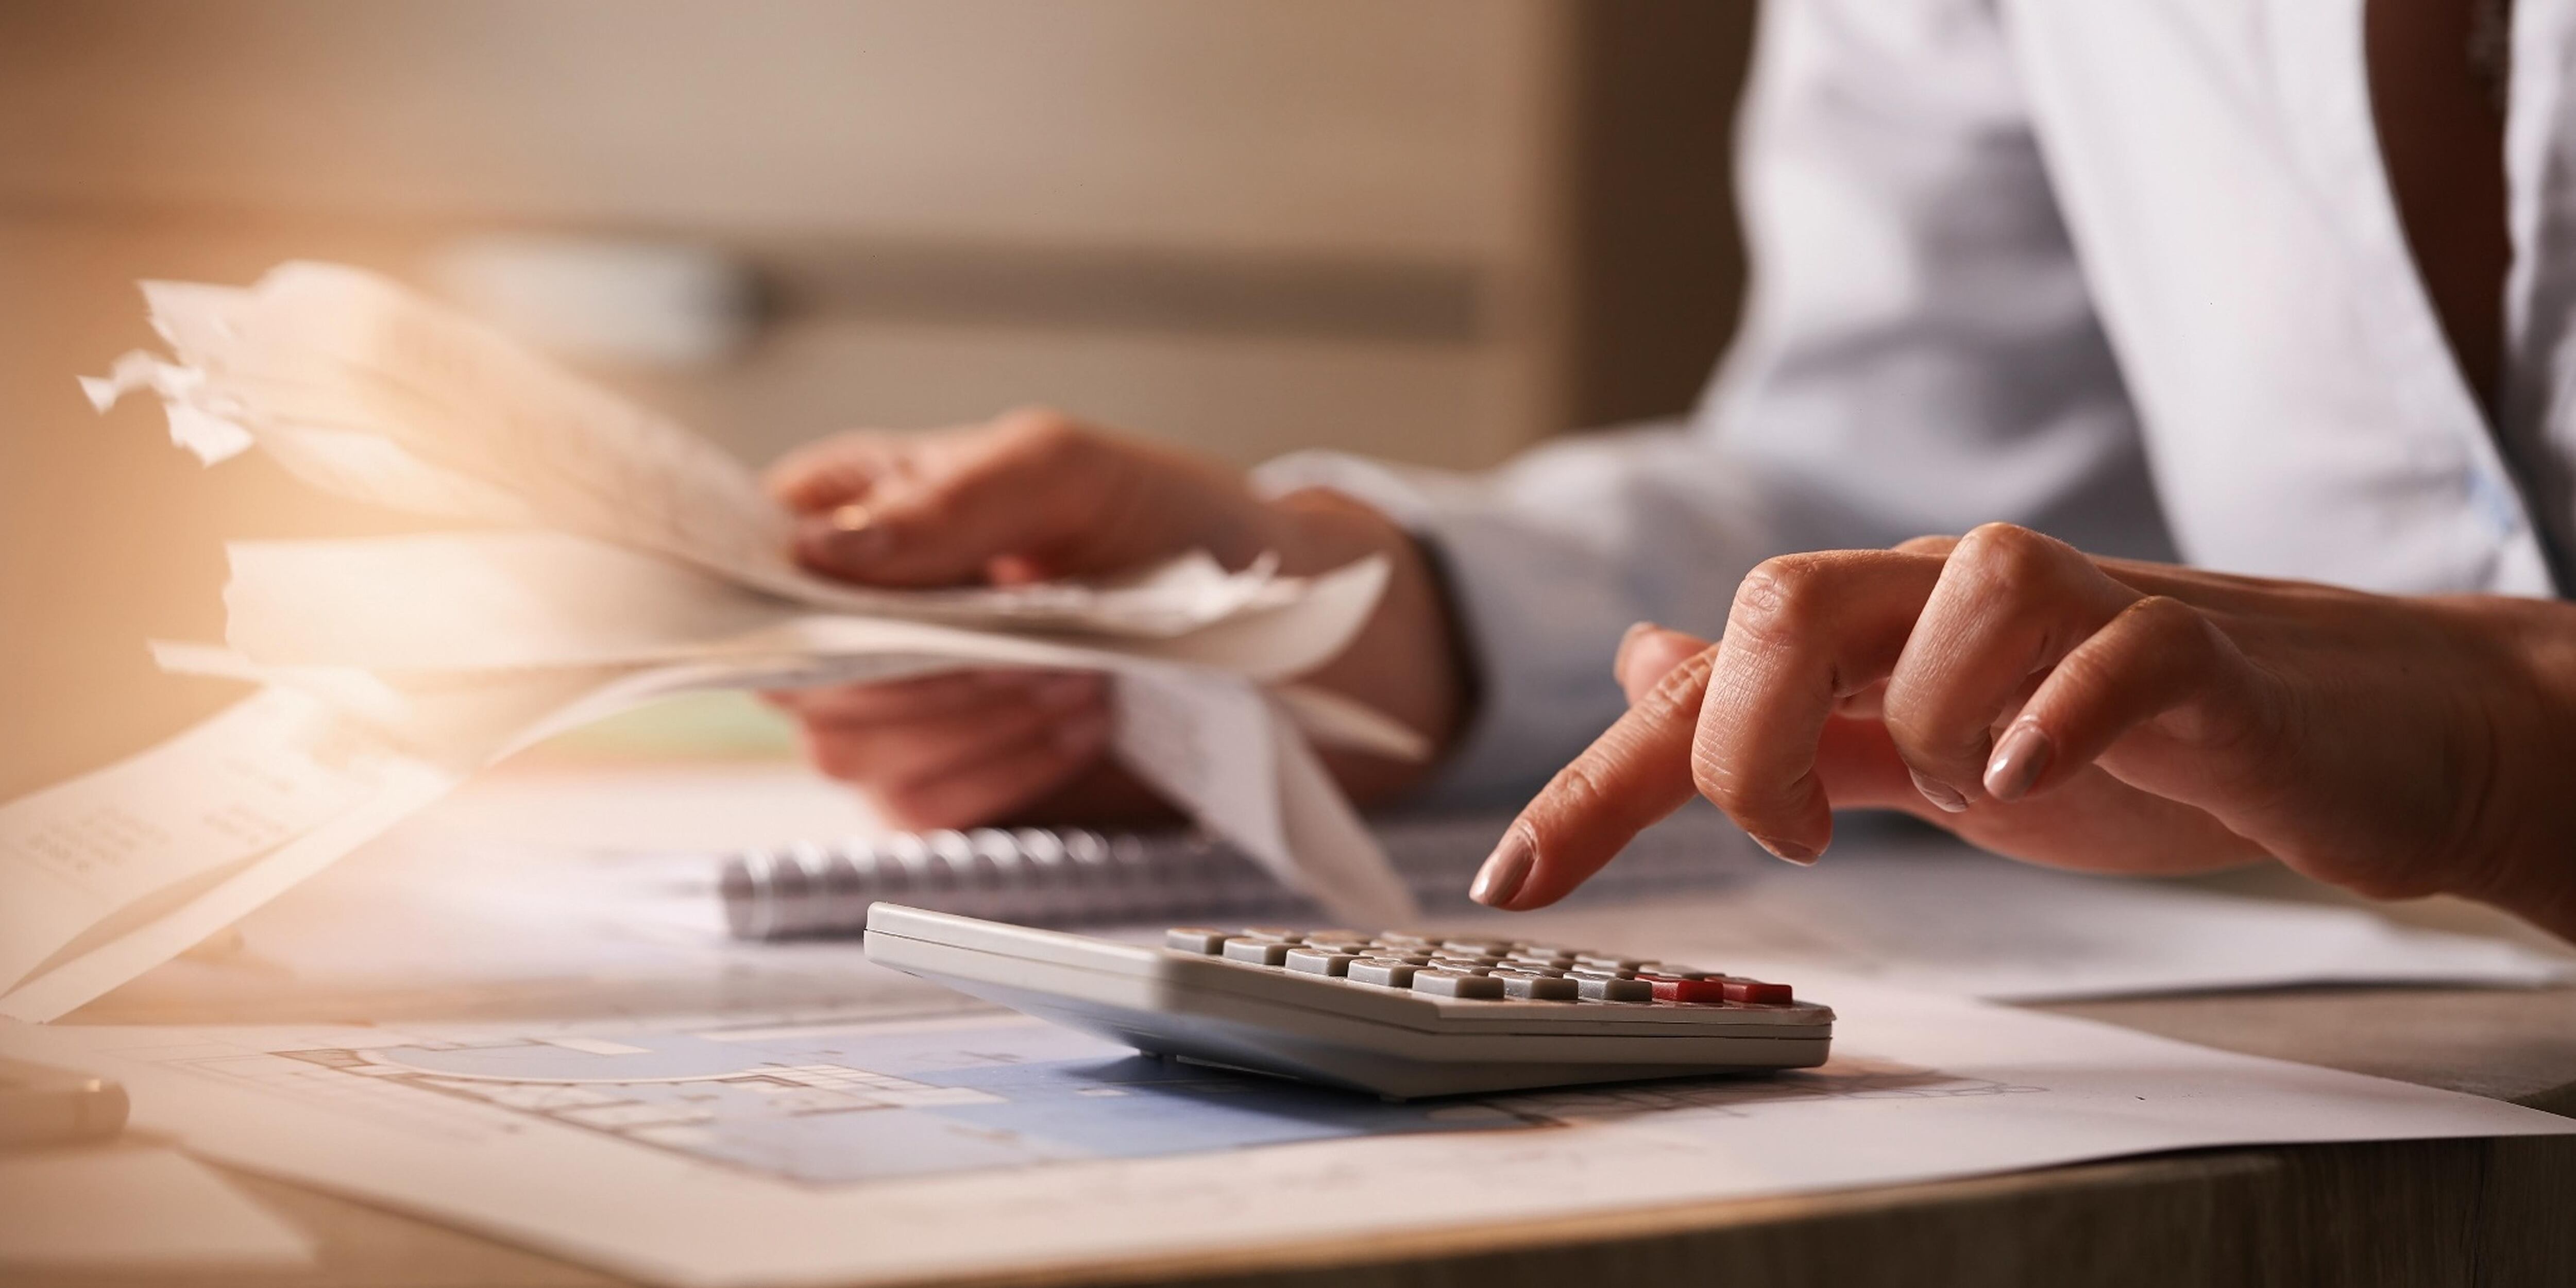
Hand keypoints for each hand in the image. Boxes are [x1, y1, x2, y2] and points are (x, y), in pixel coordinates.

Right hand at [763, 407, 1466, 828]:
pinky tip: (1075, 725)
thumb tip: (821, 554)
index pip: (751, 559)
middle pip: (796, 676)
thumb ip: (948, 499)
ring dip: (970, 722)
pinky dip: (999, 772)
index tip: (856, 608)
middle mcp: (855, 613)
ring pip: (848, 752)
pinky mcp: (944, 784)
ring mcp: (893, 708)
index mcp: (856, 510)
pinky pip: (919, 807)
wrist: (1274, 629)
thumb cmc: (1169, 524)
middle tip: (1026, 643)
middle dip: (916, 670)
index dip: (781, 597)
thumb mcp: (1068, 469)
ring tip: (1076, 676)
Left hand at [1470, 522, 2575, 939]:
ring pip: (1955, 595)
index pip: (1705, 678)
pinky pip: (2118, 646)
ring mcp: (2087, 612)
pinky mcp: (2202, 652)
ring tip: (1986, 784)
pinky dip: (2059, 708)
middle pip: (1790, 599)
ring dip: (1933, 721)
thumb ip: (1785, 710)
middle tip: (1796, 831)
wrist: (2345, 732)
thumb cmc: (2125, 737)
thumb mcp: (1917, 740)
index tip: (1517, 878)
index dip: (1597, 778)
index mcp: (1884, 632)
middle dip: (1746, 735)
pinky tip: (2031, 774)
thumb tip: (1642, 663)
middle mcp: (1961, 599)